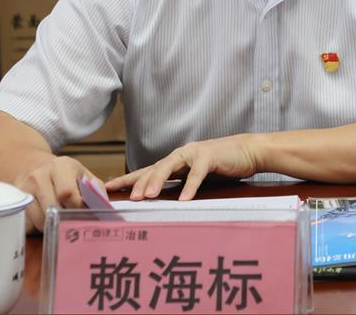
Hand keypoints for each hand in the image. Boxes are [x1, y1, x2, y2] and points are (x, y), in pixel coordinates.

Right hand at [13, 154, 100, 233]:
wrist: (34, 166)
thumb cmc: (64, 175)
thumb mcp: (82, 175)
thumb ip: (96, 189)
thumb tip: (104, 207)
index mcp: (60, 166)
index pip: (67, 193)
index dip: (77, 207)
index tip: (82, 212)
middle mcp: (38, 175)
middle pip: (53, 208)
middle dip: (65, 218)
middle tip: (71, 220)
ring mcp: (24, 188)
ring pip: (40, 220)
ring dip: (52, 226)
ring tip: (58, 219)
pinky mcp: (15, 202)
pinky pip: (28, 224)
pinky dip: (37, 228)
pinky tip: (44, 220)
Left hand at [105, 134, 261, 200]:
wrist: (247, 151)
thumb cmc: (222, 166)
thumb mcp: (197, 176)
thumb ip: (181, 185)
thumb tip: (164, 204)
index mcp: (175, 161)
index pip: (146, 170)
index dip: (127, 179)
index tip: (108, 188)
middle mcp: (180, 155)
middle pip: (154, 168)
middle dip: (138, 182)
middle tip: (127, 198)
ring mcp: (194, 153)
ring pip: (170, 166)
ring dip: (157, 181)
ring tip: (146, 197)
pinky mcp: (210, 157)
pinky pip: (197, 173)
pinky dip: (190, 186)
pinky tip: (184, 199)